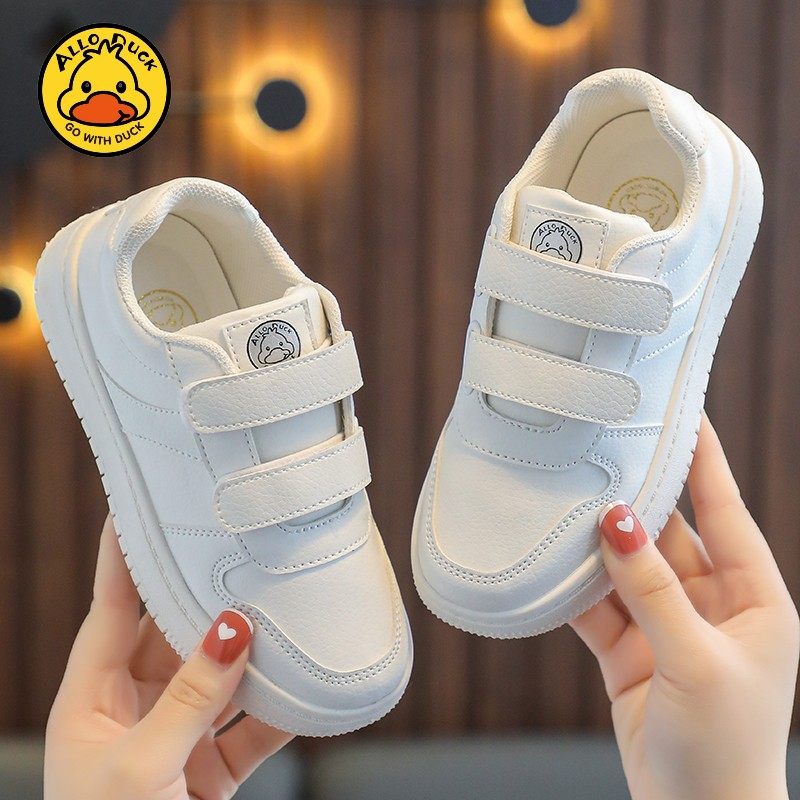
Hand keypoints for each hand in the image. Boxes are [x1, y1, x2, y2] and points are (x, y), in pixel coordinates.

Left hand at [45, 516, 292, 799]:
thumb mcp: (142, 768)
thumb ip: (191, 697)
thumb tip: (230, 628)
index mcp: (91, 701)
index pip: (110, 609)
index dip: (124, 556)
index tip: (139, 504)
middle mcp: (132, 710)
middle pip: (173, 635)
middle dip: (205, 599)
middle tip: (237, 553)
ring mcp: (174, 738)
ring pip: (219, 677)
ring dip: (251, 653)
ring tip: (281, 610)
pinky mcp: (209, 770)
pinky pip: (250, 727)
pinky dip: (278, 710)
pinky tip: (302, 688)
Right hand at [571, 414, 798, 799]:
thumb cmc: (726, 748)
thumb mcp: (698, 661)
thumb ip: (654, 588)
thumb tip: (619, 521)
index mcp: (754, 598)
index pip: (725, 511)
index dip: (704, 460)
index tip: (684, 410)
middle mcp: (710, 603)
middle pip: (668, 532)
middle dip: (637, 495)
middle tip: (604, 448)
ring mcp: (667, 625)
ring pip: (627, 565)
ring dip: (598, 541)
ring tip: (565, 498)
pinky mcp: (629, 650)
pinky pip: (598, 604)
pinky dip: (574, 586)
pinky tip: (550, 561)